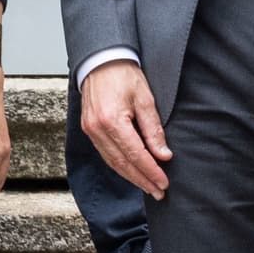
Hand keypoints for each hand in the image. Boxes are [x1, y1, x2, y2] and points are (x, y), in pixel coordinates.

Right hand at [80, 59, 172, 200]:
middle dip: (142, 180)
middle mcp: (97, 129)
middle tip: (158, 192)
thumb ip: (154, 129)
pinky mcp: (89, 129)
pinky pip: (105, 153)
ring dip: (131, 176)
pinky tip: (131, 172)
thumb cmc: (124, 75)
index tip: (164, 183)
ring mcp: (90, 130)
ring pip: (112, 161)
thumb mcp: (145, 99)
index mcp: (112, 120)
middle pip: (122, 163)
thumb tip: (163, 155)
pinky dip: (119, 165)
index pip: (135, 154)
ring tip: (148, 187)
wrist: (100, 60)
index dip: (151, 171)